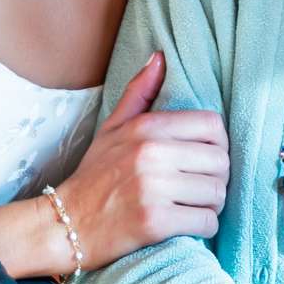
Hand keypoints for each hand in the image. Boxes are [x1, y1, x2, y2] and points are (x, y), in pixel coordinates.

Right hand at [50, 52, 229, 267]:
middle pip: (220, 161)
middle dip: (218, 177)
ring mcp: (153, 189)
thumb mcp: (111, 128)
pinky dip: (204, 227)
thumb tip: (161, 56)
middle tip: (202, 186)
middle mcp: (151, 154)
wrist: (64, 224)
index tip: (205, 158)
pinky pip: (205, 222)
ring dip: (212, 204)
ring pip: (217, 193)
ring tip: (195, 205)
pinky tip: (189, 225)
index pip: (212, 125)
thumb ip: (139, 92)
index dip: (218, 144)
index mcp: (145, 128)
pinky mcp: (155, 222)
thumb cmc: (94, 176)